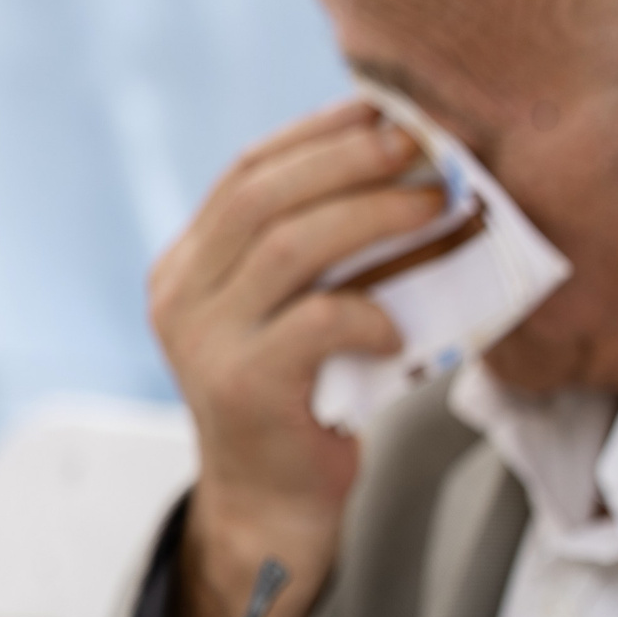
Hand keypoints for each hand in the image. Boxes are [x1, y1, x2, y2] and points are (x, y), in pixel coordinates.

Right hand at [149, 101, 441, 616]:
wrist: (275, 509)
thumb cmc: (311, 401)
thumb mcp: (304, 315)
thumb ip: (324, 256)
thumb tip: (407, 174)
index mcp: (191, 264)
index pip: (249, 172)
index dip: (319, 133)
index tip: (387, 107)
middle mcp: (182, 293)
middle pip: (265, 195)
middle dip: (350, 158)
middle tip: (424, 144)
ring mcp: (204, 341)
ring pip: (289, 248)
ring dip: (373, 216)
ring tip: (435, 204)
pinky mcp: (244, 388)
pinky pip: (315, 324)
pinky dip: (369, 312)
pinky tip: (402, 325)